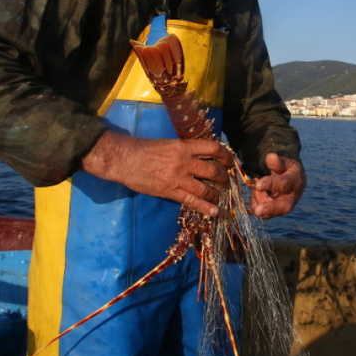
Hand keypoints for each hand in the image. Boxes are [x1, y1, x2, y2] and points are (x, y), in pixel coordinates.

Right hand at [81, 131, 234, 216]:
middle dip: (224, 178)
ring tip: (221, 197)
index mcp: (184, 146)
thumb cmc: (144, 149)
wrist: (125, 160)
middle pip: (212, 171)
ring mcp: (177, 178)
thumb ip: (185, 150)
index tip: (231, 161)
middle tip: (227, 182)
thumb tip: (201, 156)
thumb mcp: (168, 144)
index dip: (226, 155)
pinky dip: (205, 207)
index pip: (212, 148)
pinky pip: (191, 201)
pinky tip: (214, 211)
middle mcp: (184, 162)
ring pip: (205, 188)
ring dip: (216, 194)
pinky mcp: (170, 192)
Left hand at [250, 153, 304, 219]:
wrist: (292, 179)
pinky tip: (255, 193)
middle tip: (258, 211)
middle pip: (284, 207)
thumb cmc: (287, 169)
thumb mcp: (285, 162)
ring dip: (258, 201)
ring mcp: (284, 207)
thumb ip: (277, 162)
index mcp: (295, 182)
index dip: (271, 184)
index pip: (283, 184)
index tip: (258, 184)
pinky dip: (256, 204)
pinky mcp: (276, 212)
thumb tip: (270, 156)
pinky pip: (264, 214)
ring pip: (271, 212)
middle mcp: (292, 198)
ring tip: (255, 187)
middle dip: (270, 209)